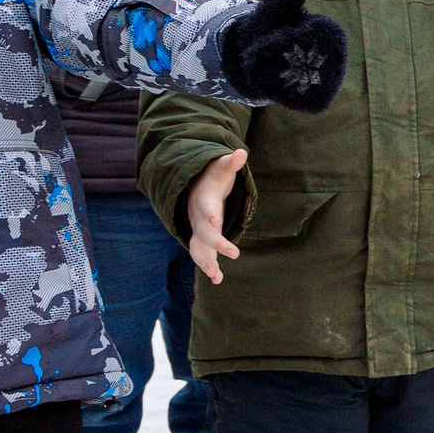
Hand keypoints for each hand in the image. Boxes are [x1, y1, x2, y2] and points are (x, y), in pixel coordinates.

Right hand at [184, 148, 247, 283]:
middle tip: (234, 252)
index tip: (216, 221)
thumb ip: (230, 163)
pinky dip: (209, 266)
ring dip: (206, 261)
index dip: (210, 213)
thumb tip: (240, 152)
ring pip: (199, 247)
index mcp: (204, 200)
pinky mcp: (202, 238)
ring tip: (215, 276)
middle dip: (217, 243)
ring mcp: (198, 229)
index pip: (207, 207)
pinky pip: (203, 255)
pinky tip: (217, 280)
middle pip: (204, 232)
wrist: (193, 188)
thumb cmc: (212, 178)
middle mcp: (197, 217)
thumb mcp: (220, 169)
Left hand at [222, 0, 346, 112]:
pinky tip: (274, 80)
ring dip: (268, 72)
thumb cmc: (272, 26)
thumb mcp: (277, 6)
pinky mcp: (318, 102)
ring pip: (286, 80)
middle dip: (269, 55)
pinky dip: (272, 89)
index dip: (277, 39)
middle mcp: (338, 60)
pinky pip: (286, 96)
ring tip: (271, 65)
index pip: (299, 39)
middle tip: (269, 50)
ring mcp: (329, 83)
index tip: (277, 34)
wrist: (263, 57)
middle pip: (291, 61)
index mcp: (333, 33)